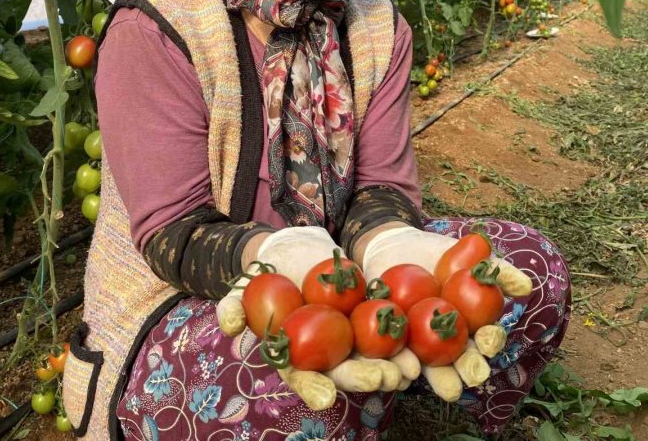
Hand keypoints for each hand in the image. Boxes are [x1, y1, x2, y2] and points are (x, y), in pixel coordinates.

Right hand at [214, 227, 408, 409]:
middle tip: (380, 379)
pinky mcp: (370, 317)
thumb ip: (232, 306)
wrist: (295, 251)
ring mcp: (349, 339)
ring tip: (406, 370)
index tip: (325, 398)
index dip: (313, 388)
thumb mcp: (244, 287)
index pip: (302, 377)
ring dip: (390, 366)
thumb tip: (228, 325)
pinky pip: (389, 331)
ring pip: (371, 357)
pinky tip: (419, 348)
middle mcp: (324, 354)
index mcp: (294, 355)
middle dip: (362, 377)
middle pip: (344, 371)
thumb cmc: (264, 275)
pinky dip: (404, 341)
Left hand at [359, 226, 529, 400]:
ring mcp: (423, 346)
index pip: (486, 338)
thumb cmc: (438, 253)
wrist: (395, 247)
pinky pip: (399, 360)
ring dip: (437, 378)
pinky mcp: (395, 344)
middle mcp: (452, 343)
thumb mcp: (471, 256)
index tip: (487, 341)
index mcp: (473, 325)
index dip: (490, 342)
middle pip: (463, 361)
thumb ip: (498, 270)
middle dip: (467, 370)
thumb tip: (526, 286)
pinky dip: (401, 368)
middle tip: (471, 377)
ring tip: (440, 385)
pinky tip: (403, 374)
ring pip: (433, 368)